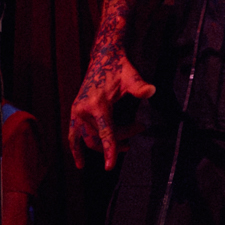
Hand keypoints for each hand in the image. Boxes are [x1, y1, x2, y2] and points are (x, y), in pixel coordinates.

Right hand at [67, 50, 153, 168]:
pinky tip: (81, 164)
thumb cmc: (119, 68)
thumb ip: (139, 86)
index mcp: (97, 104)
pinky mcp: (74, 114)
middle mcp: (83, 110)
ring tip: (126, 145)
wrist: (103, 59)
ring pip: (90, 140)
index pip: (105, 132)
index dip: (110, 149)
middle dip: (121, 139)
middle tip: (139, 128)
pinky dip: (76, 150)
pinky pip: (73, 136)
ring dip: (106, 146)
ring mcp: (76, 113)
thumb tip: (151, 90)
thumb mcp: (131, 76)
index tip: (110, 166)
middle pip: (101, 137)